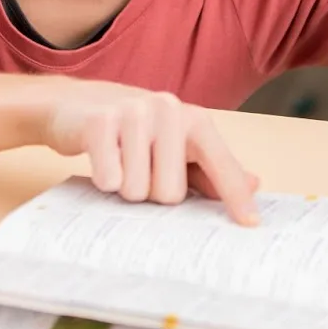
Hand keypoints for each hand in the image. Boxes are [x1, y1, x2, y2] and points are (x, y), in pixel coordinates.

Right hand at [43, 86, 260, 225]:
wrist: (73, 103)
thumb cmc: (133, 131)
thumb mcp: (176, 144)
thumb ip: (212, 168)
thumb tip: (254, 184)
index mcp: (194, 119)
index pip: (220, 164)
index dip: (235, 196)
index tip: (251, 224)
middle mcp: (168, 110)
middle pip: (170, 194)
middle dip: (151, 194)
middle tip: (140, 170)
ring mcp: (133, 114)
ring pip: (137, 191)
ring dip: (124, 188)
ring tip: (119, 162)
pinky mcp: (99, 123)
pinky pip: (110, 179)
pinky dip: (103, 180)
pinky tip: (101, 159)